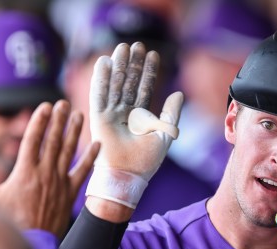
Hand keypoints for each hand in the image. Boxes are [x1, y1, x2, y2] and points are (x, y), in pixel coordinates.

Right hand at [0, 100, 99, 236]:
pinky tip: (97, 144)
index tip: (45, 106)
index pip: (33, 139)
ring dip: (74, 132)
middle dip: (59, 120)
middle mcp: (45, 172)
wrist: (32, 241)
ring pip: (69, 151)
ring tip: (79, 115)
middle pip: (53, 140)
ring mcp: (60, 181)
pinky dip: (90, 157)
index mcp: (25, 170)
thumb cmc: (9, 220)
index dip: (40, 121)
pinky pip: (83, 171)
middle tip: (64, 103)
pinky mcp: (70, 192)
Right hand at [87, 41, 183, 207]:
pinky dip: (100, 79)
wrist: (128, 176)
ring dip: (118, 66)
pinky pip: (99, 94)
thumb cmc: (146, 161)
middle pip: (129, 83)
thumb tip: (178, 93)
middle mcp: (124, 113)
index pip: (144, 89)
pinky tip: (103, 62)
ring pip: (115, 85)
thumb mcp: (164, 134)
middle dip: (133, 64)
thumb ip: (171, 113)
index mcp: (139, 117)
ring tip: (123, 47)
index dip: (149, 72)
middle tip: (137, 44)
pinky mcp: (98, 118)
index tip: (153, 55)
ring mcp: (110, 115)